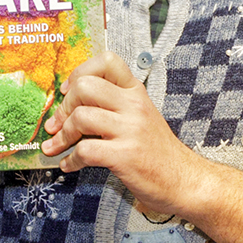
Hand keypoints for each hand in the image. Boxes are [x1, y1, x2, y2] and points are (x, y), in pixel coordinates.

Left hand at [41, 54, 201, 219]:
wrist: (184, 181)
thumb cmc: (158, 153)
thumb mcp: (141, 117)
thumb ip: (114, 106)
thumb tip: (73, 105)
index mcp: (136, 92)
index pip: (106, 61)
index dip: (80, 72)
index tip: (68, 91)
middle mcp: (134, 106)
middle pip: (85, 87)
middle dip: (63, 107)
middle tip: (57, 125)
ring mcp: (130, 130)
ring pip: (80, 117)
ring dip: (62, 135)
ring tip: (58, 147)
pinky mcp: (125, 156)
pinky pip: (84, 151)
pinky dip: (70, 160)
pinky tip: (69, 165)